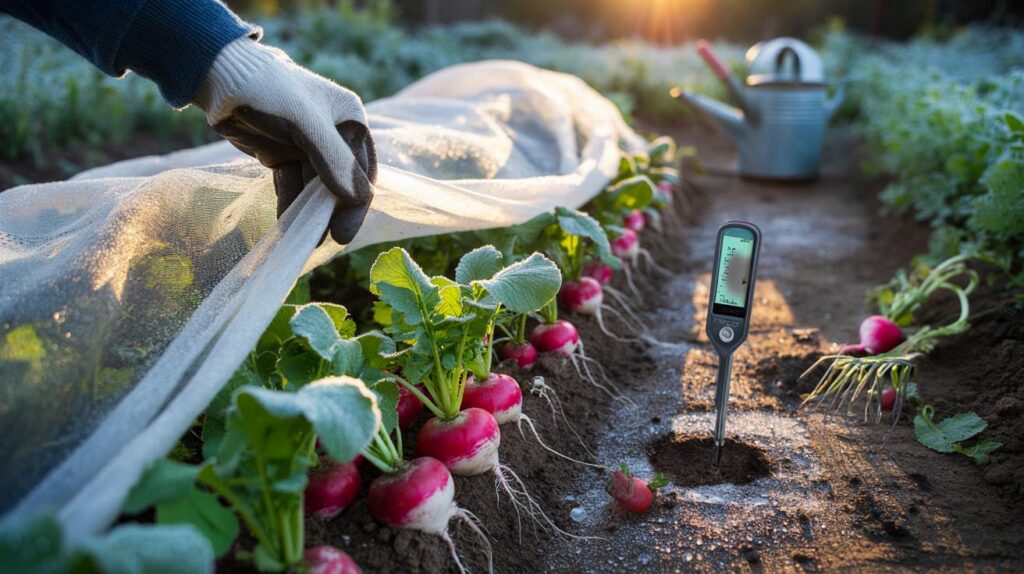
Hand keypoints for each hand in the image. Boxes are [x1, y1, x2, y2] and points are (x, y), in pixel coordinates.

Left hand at [195, 39, 375, 243]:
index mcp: (350, 120)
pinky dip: (290, 206)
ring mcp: (308, 147)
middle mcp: (334, 135)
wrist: (221, 78)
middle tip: (324, 240)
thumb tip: (359, 199)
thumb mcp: (306, 123)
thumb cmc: (271, 91)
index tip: (343, 234)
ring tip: (302, 240)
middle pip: (340, 183)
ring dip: (309, 213)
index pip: (361, 170)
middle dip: (331, 212)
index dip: (355, 204)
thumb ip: (333, 160)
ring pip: (314, 188)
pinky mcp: (283, 155)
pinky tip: (286, 227)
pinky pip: (292, 186)